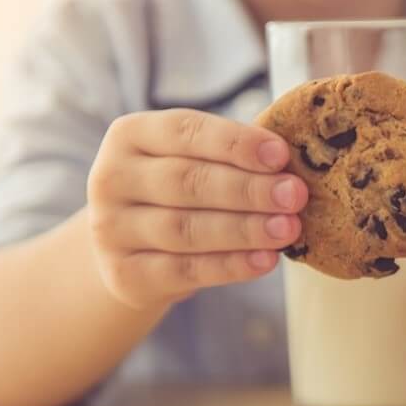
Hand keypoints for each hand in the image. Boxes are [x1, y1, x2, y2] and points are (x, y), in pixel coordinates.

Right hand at [85, 109, 305, 308]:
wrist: (133, 251)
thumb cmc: (179, 193)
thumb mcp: (193, 161)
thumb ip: (231, 155)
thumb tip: (290, 161)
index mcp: (129, 134)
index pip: (184, 131)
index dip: (235, 142)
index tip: (281, 155)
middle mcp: (110, 178)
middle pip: (186, 181)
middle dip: (248, 189)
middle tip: (295, 195)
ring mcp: (111, 229)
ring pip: (185, 229)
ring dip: (244, 229)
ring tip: (288, 229)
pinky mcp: (123, 274)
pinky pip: (184, 270)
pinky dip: (230, 266)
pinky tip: (265, 260)